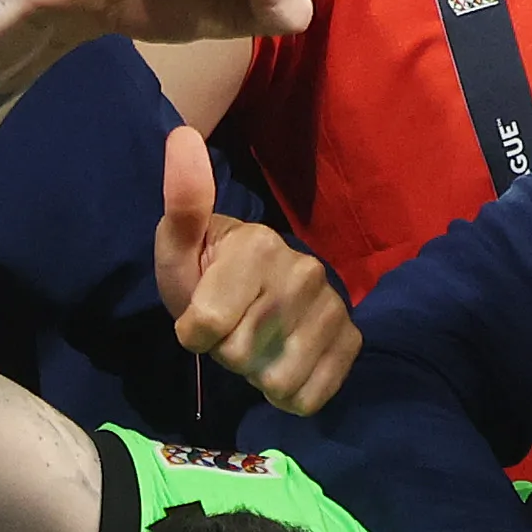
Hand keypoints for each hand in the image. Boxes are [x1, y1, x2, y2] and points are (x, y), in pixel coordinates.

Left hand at [154, 132, 357, 410]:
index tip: (199, 315)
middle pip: (240, 357)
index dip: (191, 333)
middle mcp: (306, 272)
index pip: (204, 328)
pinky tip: (285, 366)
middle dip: (226, 353)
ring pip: (276, 383)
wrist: (256, 295)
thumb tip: (180, 134)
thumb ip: (183, 202)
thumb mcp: (179, 246)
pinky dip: (290, 396)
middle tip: (233, 329)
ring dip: (257, 376)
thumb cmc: (207, 273)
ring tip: (259, 346)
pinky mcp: (352, 341)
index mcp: (260, 246)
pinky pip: (310, 398)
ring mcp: (335, 309)